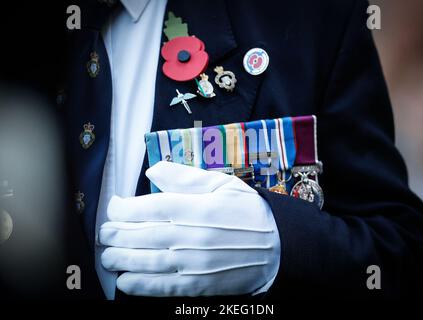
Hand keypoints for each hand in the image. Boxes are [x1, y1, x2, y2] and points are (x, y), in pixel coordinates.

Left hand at [99, 161, 280, 296]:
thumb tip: (153, 170)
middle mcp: (189, 235)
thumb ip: (186, 177)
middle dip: (115, 234)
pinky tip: (125, 282)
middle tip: (104, 233)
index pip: (148, 207)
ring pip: (145, 262)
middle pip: (140, 235)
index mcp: (195, 207)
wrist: (278, 248)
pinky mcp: (198, 285)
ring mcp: (192, 263)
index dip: (123, 209)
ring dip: (120, 259)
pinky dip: (140, 286)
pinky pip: (162, 287)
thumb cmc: (249, 212)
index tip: (114, 207)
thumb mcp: (223, 184)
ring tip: (107, 256)